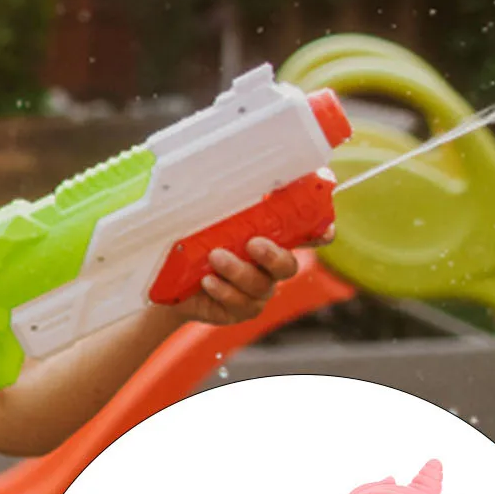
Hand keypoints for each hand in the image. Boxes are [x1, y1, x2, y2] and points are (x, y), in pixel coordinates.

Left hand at [171, 230, 331, 326]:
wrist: (169, 284)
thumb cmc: (192, 247)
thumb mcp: (205, 226)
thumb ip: (222, 214)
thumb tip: (217, 182)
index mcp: (268, 242)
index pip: (303, 237)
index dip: (318, 235)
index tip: (325, 232)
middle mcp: (268, 269)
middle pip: (287, 266)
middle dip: (273, 255)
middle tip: (254, 244)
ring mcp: (257, 292)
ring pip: (261, 285)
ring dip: (238, 271)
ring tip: (215, 258)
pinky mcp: (241, 311)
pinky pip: (241, 304)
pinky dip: (224, 291)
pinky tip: (208, 282)